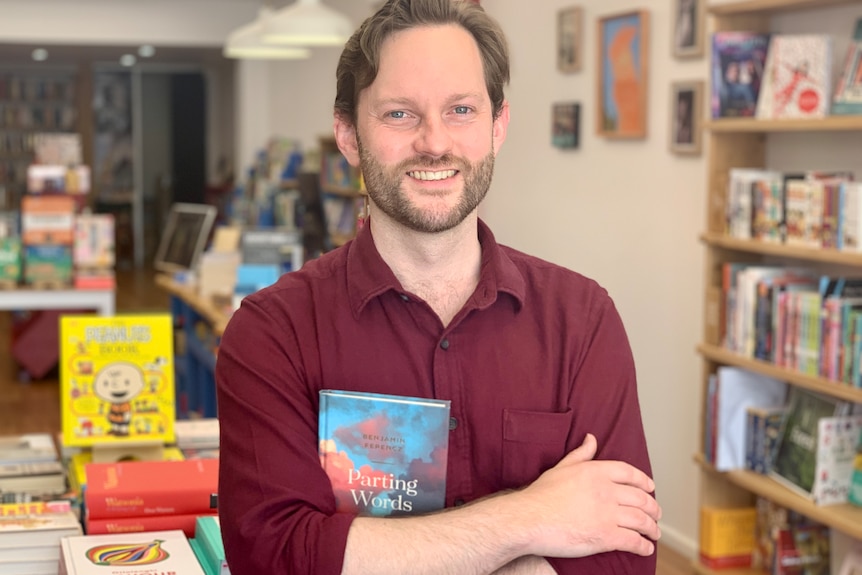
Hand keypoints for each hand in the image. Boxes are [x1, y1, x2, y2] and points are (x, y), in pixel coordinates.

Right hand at [512, 433, 660, 557]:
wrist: (529, 519)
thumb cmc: (540, 495)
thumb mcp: (561, 468)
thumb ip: (580, 454)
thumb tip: (591, 438)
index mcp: (595, 472)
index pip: (629, 473)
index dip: (644, 481)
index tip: (651, 488)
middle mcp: (605, 491)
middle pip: (640, 498)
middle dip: (653, 508)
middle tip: (657, 514)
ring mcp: (607, 514)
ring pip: (640, 520)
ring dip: (652, 528)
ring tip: (654, 533)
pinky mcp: (605, 536)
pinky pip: (632, 541)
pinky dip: (643, 546)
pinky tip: (646, 548)